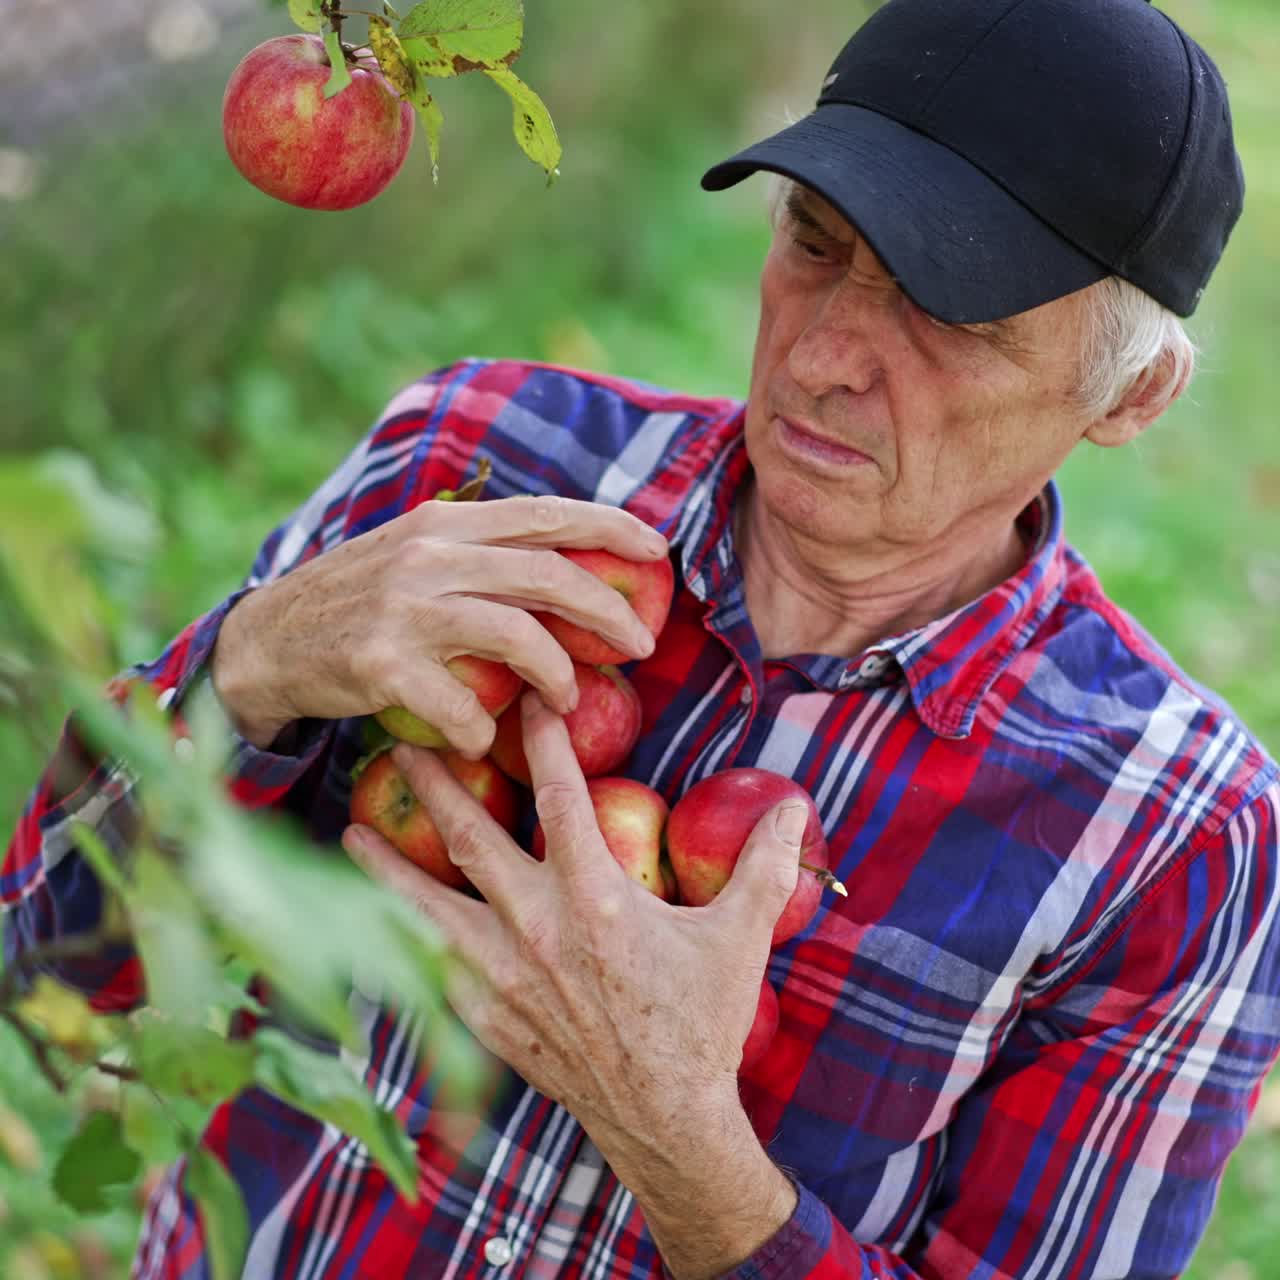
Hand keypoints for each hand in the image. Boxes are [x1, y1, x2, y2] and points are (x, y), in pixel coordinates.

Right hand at [210, 494, 667, 750]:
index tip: (658, 549)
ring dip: (558, 676)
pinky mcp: (382, 663)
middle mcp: (429, 555)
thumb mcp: (411, 555)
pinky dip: (483, 730)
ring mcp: (405, 608)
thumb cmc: (355, 602)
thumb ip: (476, 554)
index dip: (609, 528)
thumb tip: (560, 565)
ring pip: (518, 636)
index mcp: (444, 525)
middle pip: (547, 574)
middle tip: (641, 644)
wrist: (264, 642)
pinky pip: (462, 705)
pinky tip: (482, 739)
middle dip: (608, 610)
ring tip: (566, 702)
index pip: (544, 514)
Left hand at [340, 690, 806, 1147]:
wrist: (664, 1120)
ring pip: (426, 904)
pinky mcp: (484, 1016)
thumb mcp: (741, 939)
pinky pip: (429, 967)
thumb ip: (766, 866)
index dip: (544, 739)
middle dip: (434, 783)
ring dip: (387, 863)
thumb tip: (796, 805)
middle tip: (402, 740)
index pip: (562, 797)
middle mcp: (536, 927)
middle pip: (469, 837)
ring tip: (351, 829)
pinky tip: (374, 921)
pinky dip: (400, 938)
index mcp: (597, 898)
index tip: (528, 697)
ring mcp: (502, 975)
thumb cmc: (701, 1023)